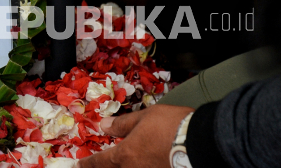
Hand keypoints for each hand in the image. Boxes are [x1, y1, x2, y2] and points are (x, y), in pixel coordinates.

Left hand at [78, 105, 193, 167]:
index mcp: (126, 155)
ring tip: (120, 163)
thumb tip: (104, 125)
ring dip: (122, 167)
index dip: (87, 164)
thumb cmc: (172, 126)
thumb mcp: (145, 117)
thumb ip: (122, 125)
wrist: (203, 143)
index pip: (100, 162)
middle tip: (94, 166)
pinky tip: (139, 164)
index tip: (78, 165)